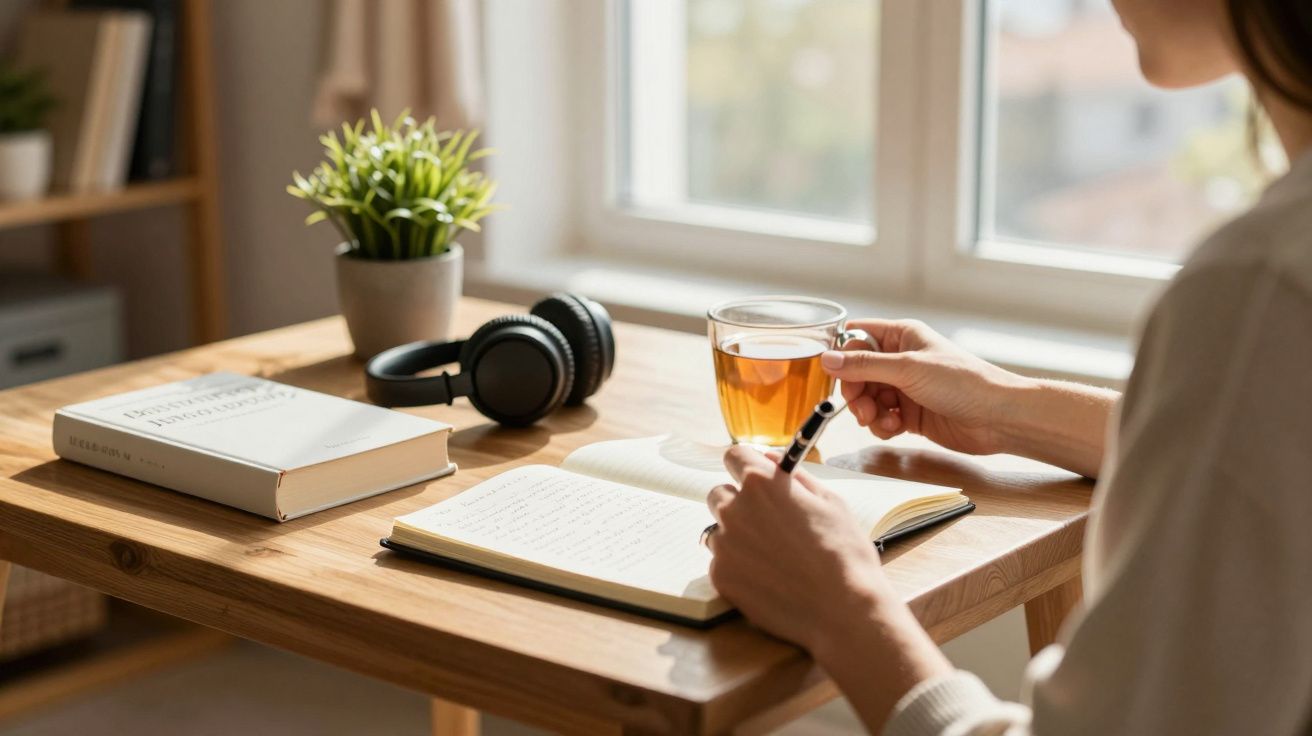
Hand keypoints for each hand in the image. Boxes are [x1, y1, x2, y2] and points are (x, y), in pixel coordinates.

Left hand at [706, 446, 955, 731]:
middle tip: (768, 524)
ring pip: (719, 531)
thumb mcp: (830, 502)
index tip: (756, 479)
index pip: (734, 456)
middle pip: (719, 494)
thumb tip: (769, 459)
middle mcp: (734, 509)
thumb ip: (795, 475)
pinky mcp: (721, 577)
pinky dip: (738, 568)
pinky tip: (768, 580)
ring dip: (737, 537)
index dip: (746, 466)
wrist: (843, 610)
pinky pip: (721, 563)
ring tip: (773, 558)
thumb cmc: (844, 553)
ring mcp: (724, 545)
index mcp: (761, 483)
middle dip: (738, 503)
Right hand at [824, 319, 1027, 455]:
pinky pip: (881, 418)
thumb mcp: (907, 369)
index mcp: (902, 336)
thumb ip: (864, 366)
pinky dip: (882, 425)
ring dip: (868, 412)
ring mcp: (905, 388)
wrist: (997, 418)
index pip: (857, 337)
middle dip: (855, 392)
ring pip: (867, 398)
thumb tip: (826, 360)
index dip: (843, 355)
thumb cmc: (961, 383)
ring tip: (882, 420)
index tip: (835, 375)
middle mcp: (901, 360)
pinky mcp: (911, 415)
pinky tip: (896, 428)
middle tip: (861, 407)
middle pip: (857, 373)